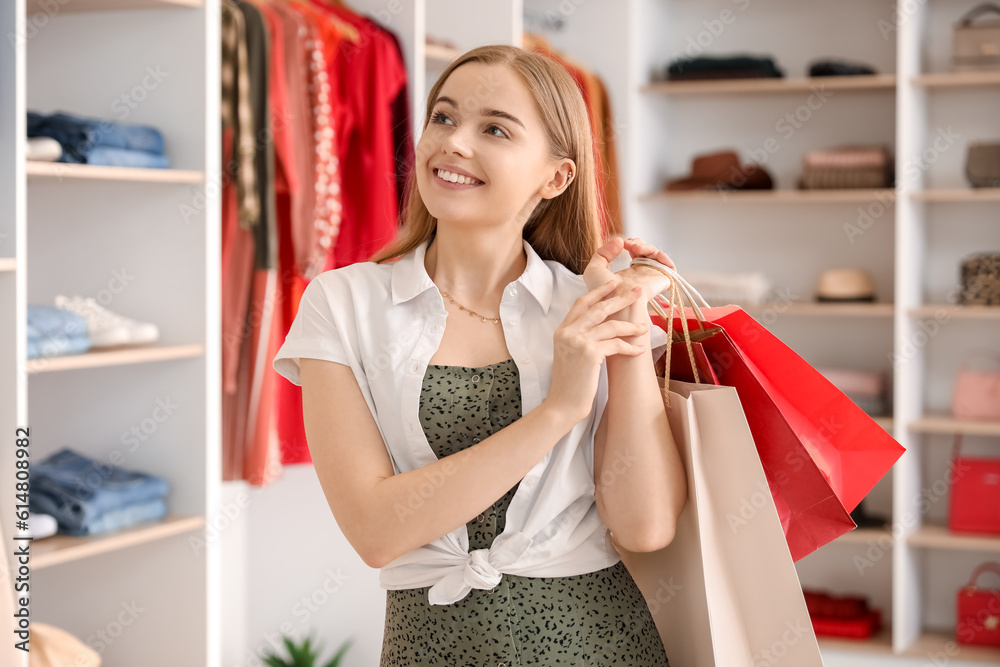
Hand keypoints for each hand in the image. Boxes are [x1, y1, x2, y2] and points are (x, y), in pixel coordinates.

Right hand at [544, 278, 650, 423]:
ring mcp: (578, 342)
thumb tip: (602, 327)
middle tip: (636, 291)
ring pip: (610, 325)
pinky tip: (639, 350)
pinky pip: (616, 344)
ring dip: (631, 326)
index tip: (614, 284)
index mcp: (562, 331)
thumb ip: (579, 338)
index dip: (599, 292)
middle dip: (620, 298)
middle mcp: (568, 332)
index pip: (581, 303)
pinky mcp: (590, 353)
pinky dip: (630, 347)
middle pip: (598, 308)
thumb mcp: (569, 354)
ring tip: (644, 327)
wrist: (562, 405)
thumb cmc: (569, 384)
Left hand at [582, 237, 675, 304]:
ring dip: (647, 247)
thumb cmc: (603, 293)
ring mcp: (653, 277)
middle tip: (629, 244)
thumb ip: (602, 252)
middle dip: (639, 243)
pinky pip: (670, 267)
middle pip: (647, 251)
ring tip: (636, 247)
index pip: (636, 252)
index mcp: (629, 273)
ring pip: (657, 255)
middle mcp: (642, 274)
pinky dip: (664, 257)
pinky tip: (654, 254)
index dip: (632, 243)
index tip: (624, 242)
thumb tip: (619, 240)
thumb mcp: (594, 269)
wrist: (617, 305)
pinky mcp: (663, 281)